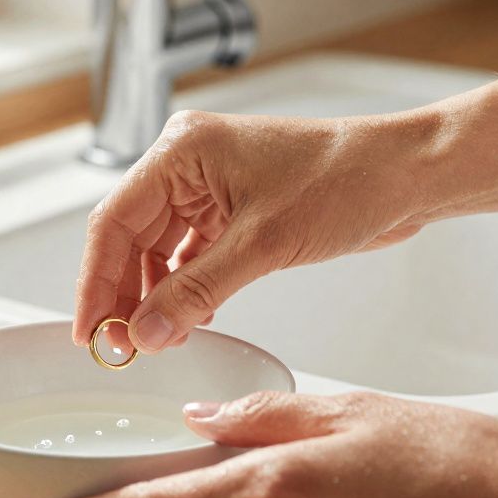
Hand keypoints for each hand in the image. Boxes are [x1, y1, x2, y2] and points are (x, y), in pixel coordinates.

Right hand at [74, 109, 439, 352]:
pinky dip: (185, 290)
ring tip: (157, 340)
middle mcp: (187, 165)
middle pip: (129, 238)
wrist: (407, 175)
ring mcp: (209, 188)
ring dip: (156, 297)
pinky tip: (190, 320)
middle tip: (118, 347)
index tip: (89, 330)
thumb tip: (146, 332)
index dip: (95, 281)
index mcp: (182, 151)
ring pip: (157, 251)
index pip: (114, 221)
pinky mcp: (233, 210)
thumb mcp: (263, 244)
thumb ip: (196, 292)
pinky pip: (190, 256)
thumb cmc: (348, 180)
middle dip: (124, 295)